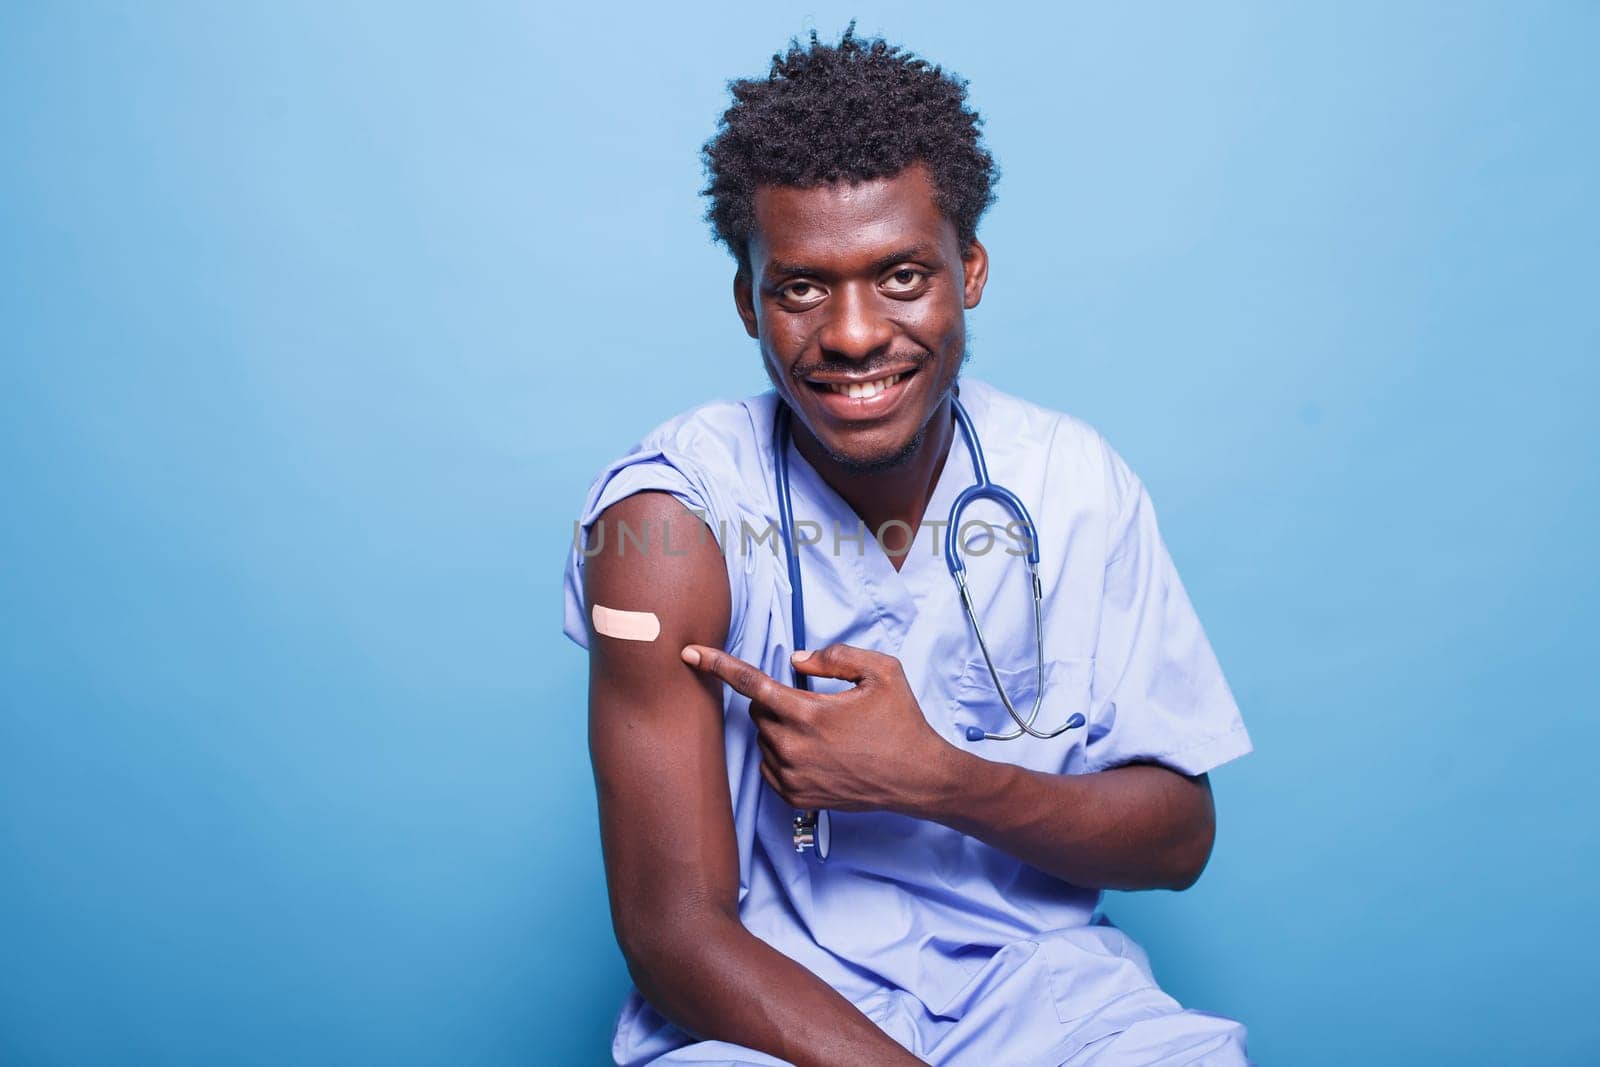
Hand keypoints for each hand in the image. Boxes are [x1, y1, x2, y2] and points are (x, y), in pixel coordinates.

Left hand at [680, 642, 956, 814]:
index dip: (717, 664)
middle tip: (813, 704)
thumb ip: (835, 656)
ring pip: (764, 740)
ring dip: (781, 729)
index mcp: (809, 713)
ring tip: (824, 733)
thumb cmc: (902, 722)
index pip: (750, 684)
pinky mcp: (797, 798)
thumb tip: (796, 659)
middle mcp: (794, 748)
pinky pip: (771, 767)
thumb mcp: (881, 671)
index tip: (689, 653)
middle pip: (758, 712)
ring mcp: (793, 777)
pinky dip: (784, 755)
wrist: (919, 778)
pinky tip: (817, 753)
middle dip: (776, 701)